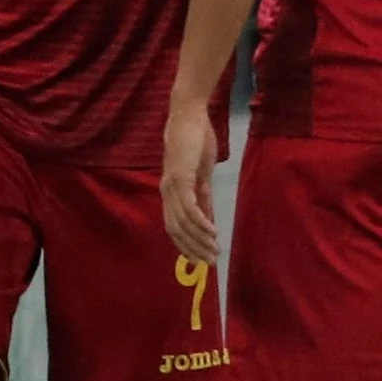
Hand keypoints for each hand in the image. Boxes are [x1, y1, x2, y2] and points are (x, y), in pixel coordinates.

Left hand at [161, 104, 221, 265]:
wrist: (189, 117)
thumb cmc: (195, 142)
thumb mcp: (201, 175)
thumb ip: (203, 198)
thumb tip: (207, 221)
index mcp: (170, 192)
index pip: (174, 226)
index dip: (185, 244)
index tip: (198, 260)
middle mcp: (167, 191)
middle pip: (176, 229)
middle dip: (192, 248)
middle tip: (209, 263)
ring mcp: (172, 185)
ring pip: (183, 222)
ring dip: (199, 240)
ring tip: (214, 252)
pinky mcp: (181, 177)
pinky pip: (190, 207)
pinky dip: (201, 223)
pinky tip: (212, 233)